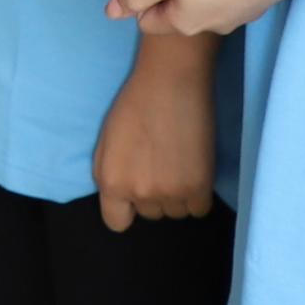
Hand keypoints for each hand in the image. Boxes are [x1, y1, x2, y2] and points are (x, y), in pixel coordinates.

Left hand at [90, 49, 215, 232]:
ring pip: (175, 212)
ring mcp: (171, 192)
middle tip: (160, 162)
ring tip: (178, 162)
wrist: (171, 81)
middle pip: (149, 214)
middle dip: (154, 194)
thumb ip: (108, 177)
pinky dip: (198, 194)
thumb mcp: (106, 142)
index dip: (127, 207)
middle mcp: (140, 193)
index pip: (117, 223)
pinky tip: (194, 169)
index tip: (137, 189)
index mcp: (112, 182)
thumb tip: (121, 202)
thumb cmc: (135, 104)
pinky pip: (198, 209)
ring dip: (177, 195)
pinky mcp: (199, 186)